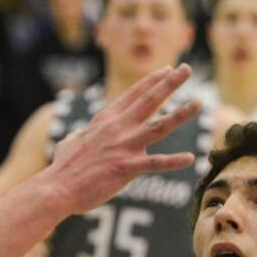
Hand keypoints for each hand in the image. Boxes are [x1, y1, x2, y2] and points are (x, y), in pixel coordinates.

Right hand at [46, 65, 200, 216]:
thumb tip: (76, 136)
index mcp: (105, 120)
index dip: (152, 81)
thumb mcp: (68, 143)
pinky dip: (174, 162)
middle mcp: (118, 128)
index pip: (133, 95)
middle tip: (187, 69)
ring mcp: (124, 146)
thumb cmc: (62, 169)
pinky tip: (191, 159)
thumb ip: (77, 136)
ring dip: (181, 114)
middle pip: (149, 101)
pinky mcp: (127, 168)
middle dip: (170, 83)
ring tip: (198, 103)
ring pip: (159, 126)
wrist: (58, 188)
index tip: (167, 70)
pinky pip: (156, 164)